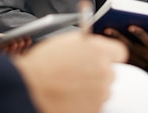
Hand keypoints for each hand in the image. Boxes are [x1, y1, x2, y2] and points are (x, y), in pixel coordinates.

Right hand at [13, 31, 127, 112]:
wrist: (29, 89)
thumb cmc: (42, 65)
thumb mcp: (64, 42)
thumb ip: (85, 43)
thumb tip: (92, 44)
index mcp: (98, 51)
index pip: (119, 52)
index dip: (109, 55)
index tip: (101, 58)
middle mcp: (104, 72)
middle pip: (110, 73)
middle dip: (97, 73)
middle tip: (78, 74)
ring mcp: (100, 94)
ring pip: (102, 91)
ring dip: (90, 89)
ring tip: (69, 87)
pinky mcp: (94, 110)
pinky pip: (94, 105)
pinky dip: (84, 103)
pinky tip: (69, 97)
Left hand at [103, 24, 147, 68]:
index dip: (140, 34)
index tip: (130, 26)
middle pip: (131, 47)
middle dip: (119, 37)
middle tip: (108, 28)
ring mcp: (138, 62)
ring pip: (123, 52)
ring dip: (112, 42)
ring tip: (103, 31)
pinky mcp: (131, 64)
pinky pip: (119, 56)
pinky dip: (111, 49)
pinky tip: (102, 39)